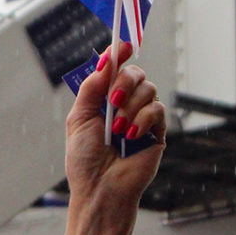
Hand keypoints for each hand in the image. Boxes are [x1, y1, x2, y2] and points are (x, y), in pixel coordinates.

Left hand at [60, 42, 165, 234]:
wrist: (100, 189)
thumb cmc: (85, 160)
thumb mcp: (78, 120)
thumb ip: (90, 90)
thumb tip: (103, 63)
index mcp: (103, 99)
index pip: (114, 69)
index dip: (119, 54)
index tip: (122, 45)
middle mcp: (124, 104)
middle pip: (135, 73)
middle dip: (124, 81)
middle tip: (112, 100)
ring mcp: (142, 116)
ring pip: (148, 89)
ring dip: (130, 106)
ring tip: (117, 129)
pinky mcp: (157, 131)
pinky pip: (157, 110)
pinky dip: (142, 118)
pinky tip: (130, 135)